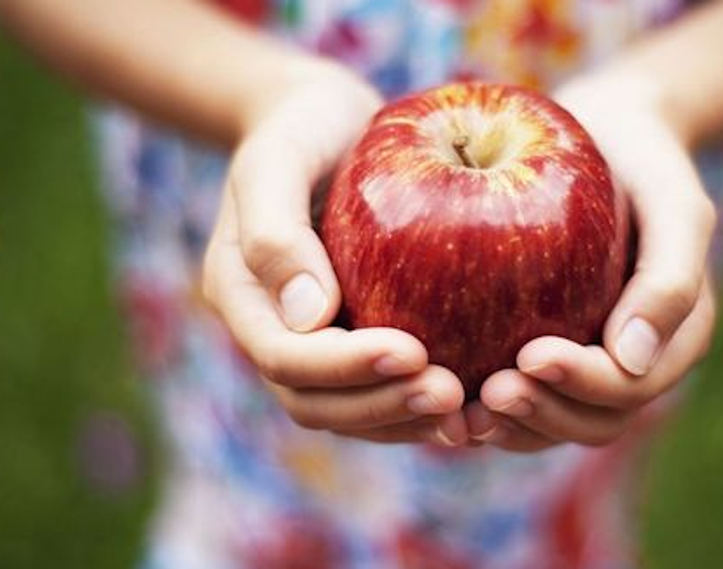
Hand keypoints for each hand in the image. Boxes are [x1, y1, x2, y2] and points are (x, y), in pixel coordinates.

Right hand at [203, 61, 467, 446]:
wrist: (325, 124)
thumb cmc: (300, 128)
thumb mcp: (278, 158)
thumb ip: (276, 231)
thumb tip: (310, 316)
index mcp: (243, 295)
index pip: (284, 358)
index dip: (344, 368)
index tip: (412, 353)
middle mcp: (274, 329)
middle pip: (316, 401)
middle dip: (381, 407)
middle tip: (450, 396)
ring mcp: (315, 338)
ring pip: (349, 409)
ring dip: (404, 419)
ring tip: (467, 412)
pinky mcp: (357, 333)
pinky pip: (381, 386)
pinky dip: (418, 402)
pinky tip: (471, 396)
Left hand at [467, 73, 717, 451]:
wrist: (606, 138)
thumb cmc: (643, 164)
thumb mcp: (672, 205)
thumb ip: (669, 279)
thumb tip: (630, 359)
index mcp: (674, 340)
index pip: (630, 386)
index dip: (583, 383)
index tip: (531, 355)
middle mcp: (631, 363)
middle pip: (592, 421)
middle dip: (543, 414)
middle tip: (489, 393)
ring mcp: (587, 362)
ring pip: (553, 423)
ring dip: (512, 424)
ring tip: (465, 407)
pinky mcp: (543, 352)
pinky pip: (520, 396)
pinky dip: (487, 406)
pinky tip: (446, 391)